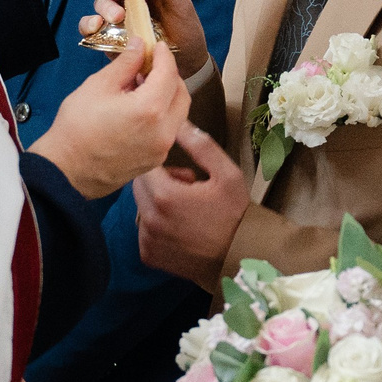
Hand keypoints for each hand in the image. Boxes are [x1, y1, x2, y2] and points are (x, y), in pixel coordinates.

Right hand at [30, 37, 190, 198]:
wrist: (66, 170)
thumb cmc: (76, 129)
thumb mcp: (98, 86)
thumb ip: (125, 64)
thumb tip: (139, 47)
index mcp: (149, 109)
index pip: (169, 73)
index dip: (164, 56)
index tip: (158, 47)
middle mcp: (162, 131)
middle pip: (181, 94)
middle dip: (170, 76)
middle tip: (152, 65)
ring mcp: (161, 149)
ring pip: (177, 114)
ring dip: (167, 96)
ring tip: (143, 87)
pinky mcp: (155, 160)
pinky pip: (167, 131)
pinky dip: (161, 115)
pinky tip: (140, 109)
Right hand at [80, 0, 208, 76]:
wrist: (185, 62)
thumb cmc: (185, 28)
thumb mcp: (180, 3)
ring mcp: (115, 16)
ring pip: (98, 2)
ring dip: (104, 6)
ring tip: (118, 16)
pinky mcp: (108, 36)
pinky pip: (90, 27)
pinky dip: (88, 24)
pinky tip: (97, 25)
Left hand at [133, 120, 248, 290]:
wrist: (242, 258)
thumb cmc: (237, 215)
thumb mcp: (227, 174)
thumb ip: (200, 145)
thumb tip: (178, 123)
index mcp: (164, 196)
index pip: (145, 166)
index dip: (164, 165)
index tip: (186, 174)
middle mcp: (149, 219)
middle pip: (139, 186)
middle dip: (159, 183)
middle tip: (189, 191)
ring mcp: (147, 240)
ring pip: (140, 208)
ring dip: (156, 205)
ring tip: (186, 212)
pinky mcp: (149, 256)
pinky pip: (143, 232)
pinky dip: (157, 227)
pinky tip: (181, 230)